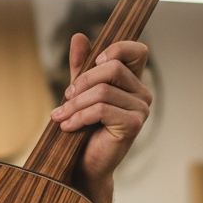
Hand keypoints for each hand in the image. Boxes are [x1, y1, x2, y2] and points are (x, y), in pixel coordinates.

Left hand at [49, 34, 153, 202]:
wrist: (85, 166)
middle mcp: (142, 93)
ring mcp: (141, 109)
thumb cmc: (84, 130)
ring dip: (75, 104)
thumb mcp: (79, 92)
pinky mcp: (133, 125)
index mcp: (132, 82)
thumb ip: (80, 66)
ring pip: (103, 91)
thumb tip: (78, 37)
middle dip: (82, 81)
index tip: (93, 62)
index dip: (116, 49)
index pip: (137, 51)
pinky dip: (79, 116)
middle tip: (65, 97)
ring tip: (60, 116)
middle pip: (112, 68)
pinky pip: (101, 109)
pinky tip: (66, 126)